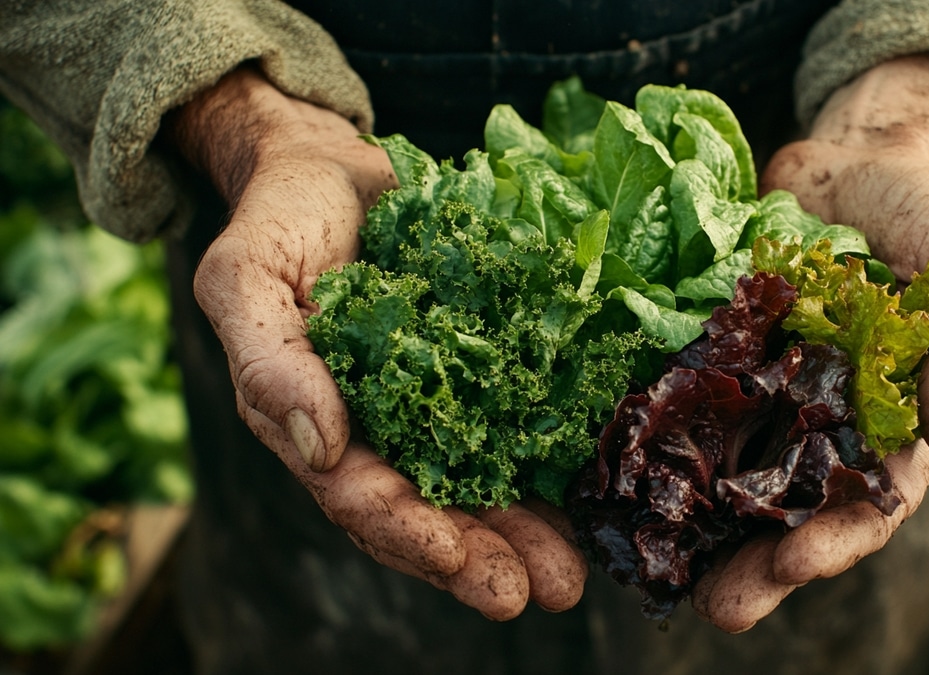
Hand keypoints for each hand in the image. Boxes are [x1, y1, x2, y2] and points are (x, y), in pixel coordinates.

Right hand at [170, 66, 586, 618]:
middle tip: (538, 594)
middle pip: (435, 508)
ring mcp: (443, 401)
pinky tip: (598, 490)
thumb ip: (268, 360)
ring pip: (489, 480)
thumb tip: (317, 445)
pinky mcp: (490, 365)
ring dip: (530, 532)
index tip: (453, 557)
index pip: (360, 496)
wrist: (335, 171)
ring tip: (574, 578)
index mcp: (319, 425)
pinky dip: (560, 457)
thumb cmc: (279, 222)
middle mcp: (385, 429)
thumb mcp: (245, 279)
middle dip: (482, 558)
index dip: (406, 530)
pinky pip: (528, 417)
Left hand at [692, 54, 928, 630]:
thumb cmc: (924, 217)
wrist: (850, 157)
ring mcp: (757, 390)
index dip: (836, 540)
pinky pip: (679, 403)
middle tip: (719, 609)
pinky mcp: (707, 351)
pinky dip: (652, 443)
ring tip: (658, 572)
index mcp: (884, 422)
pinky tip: (619, 479)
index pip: (867, 502)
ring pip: (724, 474)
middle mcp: (814, 422)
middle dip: (756, 565)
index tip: (795, 563)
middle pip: (786, 511)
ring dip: (696, 527)